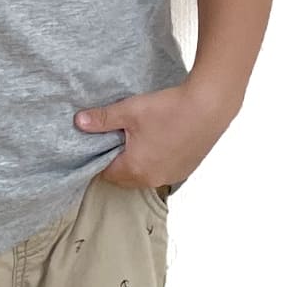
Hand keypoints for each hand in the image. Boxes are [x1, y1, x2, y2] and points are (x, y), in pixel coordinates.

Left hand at [74, 80, 236, 190]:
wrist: (209, 107)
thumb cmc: (167, 109)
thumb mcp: (129, 110)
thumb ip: (102, 119)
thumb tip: (78, 122)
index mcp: (135, 169)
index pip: (106, 174)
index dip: (99, 159)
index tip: (98, 144)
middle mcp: (153, 179)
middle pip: (125, 178)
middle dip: (117, 162)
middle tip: (115, 139)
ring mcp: (173, 176)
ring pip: (145, 175)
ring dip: (138, 162)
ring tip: (137, 138)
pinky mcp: (187, 168)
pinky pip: (163, 170)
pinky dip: (156, 160)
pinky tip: (159, 140)